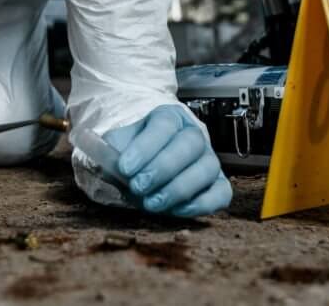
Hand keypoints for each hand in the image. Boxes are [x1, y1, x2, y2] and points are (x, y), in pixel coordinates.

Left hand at [103, 104, 231, 216]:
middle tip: (139, 186)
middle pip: (191, 143)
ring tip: (153, 204)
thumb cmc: (132, 155)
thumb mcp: (117, 148)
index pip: (164, 125)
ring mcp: (208, 159)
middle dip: (164, 168)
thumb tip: (108, 167)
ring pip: (207, 168)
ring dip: (179, 189)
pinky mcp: (218, 184)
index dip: (146, 146)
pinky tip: (177, 211)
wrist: (145, 165)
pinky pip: (221, 193)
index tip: (125, 168)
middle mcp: (193, 134)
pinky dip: (202, 204)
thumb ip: (111, 155)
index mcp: (168, 117)